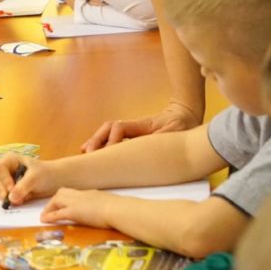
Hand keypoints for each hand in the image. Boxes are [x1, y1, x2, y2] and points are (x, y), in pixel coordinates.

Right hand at [0, 154, 55, 205]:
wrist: (56, 181)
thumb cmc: (46, 173)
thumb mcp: (35, 177)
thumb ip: (22, 186)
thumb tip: (11, 198)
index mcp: (9, 160)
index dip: (2, 180)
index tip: (11, 189)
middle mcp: (5, 170)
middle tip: (8, 198)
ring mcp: (6, 181)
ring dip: (5, 196)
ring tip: (20, 199)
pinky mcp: (10, 191)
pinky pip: (4, 197)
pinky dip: (10, 201)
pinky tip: (21, 200)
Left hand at [40, 188, 115, 228]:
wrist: (119, 209)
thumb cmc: (120, 210)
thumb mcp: (110, 205)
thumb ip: (105, 207)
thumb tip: (108, 212)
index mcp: (90, 194)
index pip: (74, 193)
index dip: (65, 198)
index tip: (62, 204)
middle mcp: (81, 195)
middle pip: (62, 193)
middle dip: (54, 201)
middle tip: (49, 210)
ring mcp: (76, 202)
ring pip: (57, 200)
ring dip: (49, 208)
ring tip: (44, 216)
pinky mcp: (74, 212)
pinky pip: (58, 213)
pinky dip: (50, 216)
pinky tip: (44, 221)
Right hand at [81, 101, 201, 151]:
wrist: (184, 116)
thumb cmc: (181, 126)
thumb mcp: (175, 133)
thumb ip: (161, 139)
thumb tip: (148, 148)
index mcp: (142, 125)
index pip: (119, 128)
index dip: (112, 139)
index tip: (109, 151)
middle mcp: (133, 126)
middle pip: (108, 128)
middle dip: (97, 140)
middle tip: (88, 153)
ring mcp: (130, 129)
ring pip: (107, 132)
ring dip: (96, 141)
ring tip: (85, 152)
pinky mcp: (131, 135)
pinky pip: (111, 137)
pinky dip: (100, 143)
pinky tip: (92, 152)